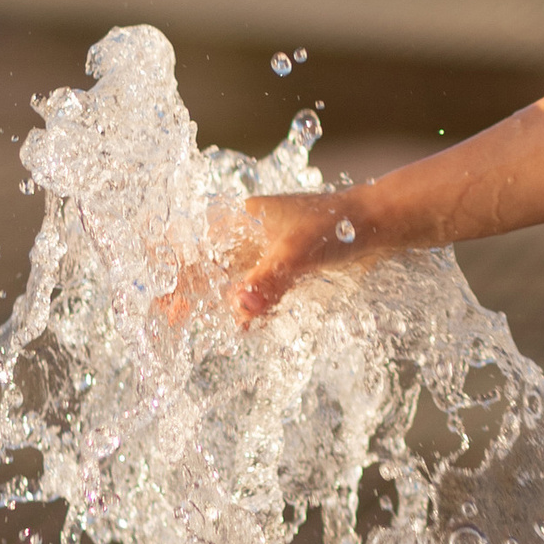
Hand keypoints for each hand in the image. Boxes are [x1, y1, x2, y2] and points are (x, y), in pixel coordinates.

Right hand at [164, 191, 355, 330]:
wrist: (382, 222)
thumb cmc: (340, 226)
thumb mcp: (299, 254)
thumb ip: (268, 282)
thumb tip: (239, 311)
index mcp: (244, 219)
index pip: (196, 246)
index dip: (173, 271)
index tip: (160, 301)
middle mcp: (250, 234)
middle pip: (207, 264)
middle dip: (186, 290)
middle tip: (167, 322)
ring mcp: (268, 250)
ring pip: (230, 277)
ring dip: (213, 300)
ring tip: (188, 324)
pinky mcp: (287, 266)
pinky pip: (255, 288)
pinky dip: (244, 305)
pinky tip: (239, 323)